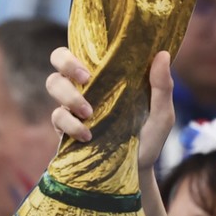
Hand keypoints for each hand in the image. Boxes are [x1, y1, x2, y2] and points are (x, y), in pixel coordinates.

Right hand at [46, 47, 175, 167]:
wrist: (137, 171)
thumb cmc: (150, 138)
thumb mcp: (162, 114)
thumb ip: (162, 86)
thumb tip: (162, 53)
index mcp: (108, 74)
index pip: (84, 47)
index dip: (83, 44)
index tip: (94, 61)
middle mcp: (86, 85)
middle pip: (58, 58)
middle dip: (66, 63)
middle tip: (86, 78)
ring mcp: (72, 105)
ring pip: (53, 84)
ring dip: (69, 95)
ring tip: (89, 113)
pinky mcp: (64, 127)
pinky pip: (57, 116)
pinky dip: (70, 124)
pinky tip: (87, 136)